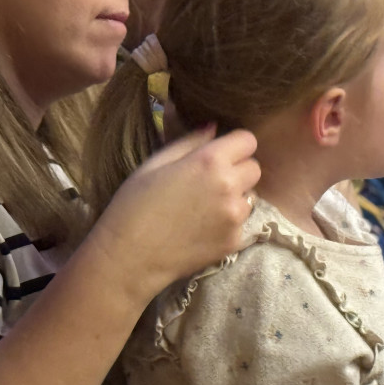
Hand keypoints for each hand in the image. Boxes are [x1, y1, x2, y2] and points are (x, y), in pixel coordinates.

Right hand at [88, 125, 259, 305]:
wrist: (130, 257)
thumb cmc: (134, 204)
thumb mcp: (156, 163)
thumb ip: (190, 141)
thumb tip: (213, 127)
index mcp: (210, 161)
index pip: (248, 140)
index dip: (234, 145)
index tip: (220, 153)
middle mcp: (230, 187)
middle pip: (254, 168)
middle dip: (238, 170)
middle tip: (210, 180)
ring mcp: (235, 217)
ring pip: (250, 196)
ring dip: (235, 197)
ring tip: (205, 206)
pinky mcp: (234, 241)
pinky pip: (242, 223)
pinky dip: (229, 222)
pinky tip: (203, 227)